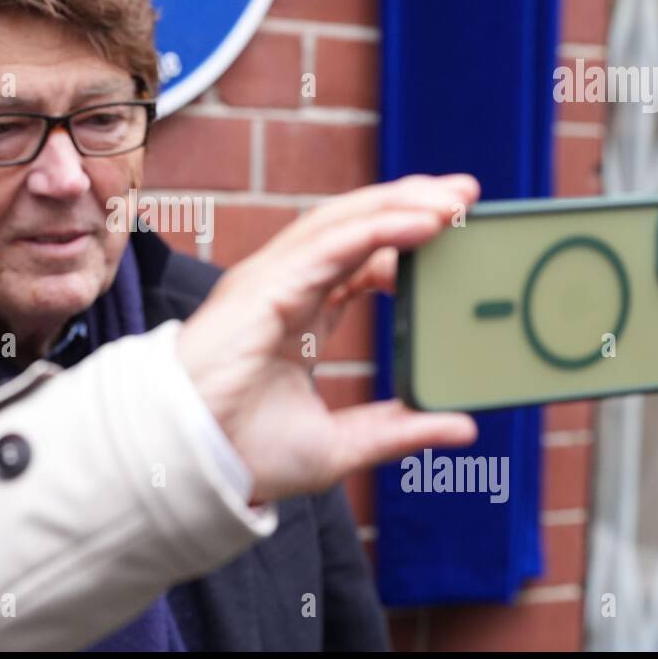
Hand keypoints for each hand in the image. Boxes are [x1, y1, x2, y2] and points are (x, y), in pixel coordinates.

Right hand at [177, 173, 481, 501]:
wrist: (188, 463)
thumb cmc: (241, 453)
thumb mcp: (339, 445)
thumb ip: (398, 431)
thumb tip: (462, 426)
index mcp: (300, 316)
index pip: (360, 258)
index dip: (405, 240)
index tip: (456, 235)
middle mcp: (287, 287)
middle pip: (356, 226)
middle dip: (412, 202)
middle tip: (469, 195)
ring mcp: (273, 281)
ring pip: (344, 222)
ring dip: (403, 203)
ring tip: (458, 199)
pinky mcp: (266, 287)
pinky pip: (332, 244)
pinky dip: (380, 227)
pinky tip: (425, 222)